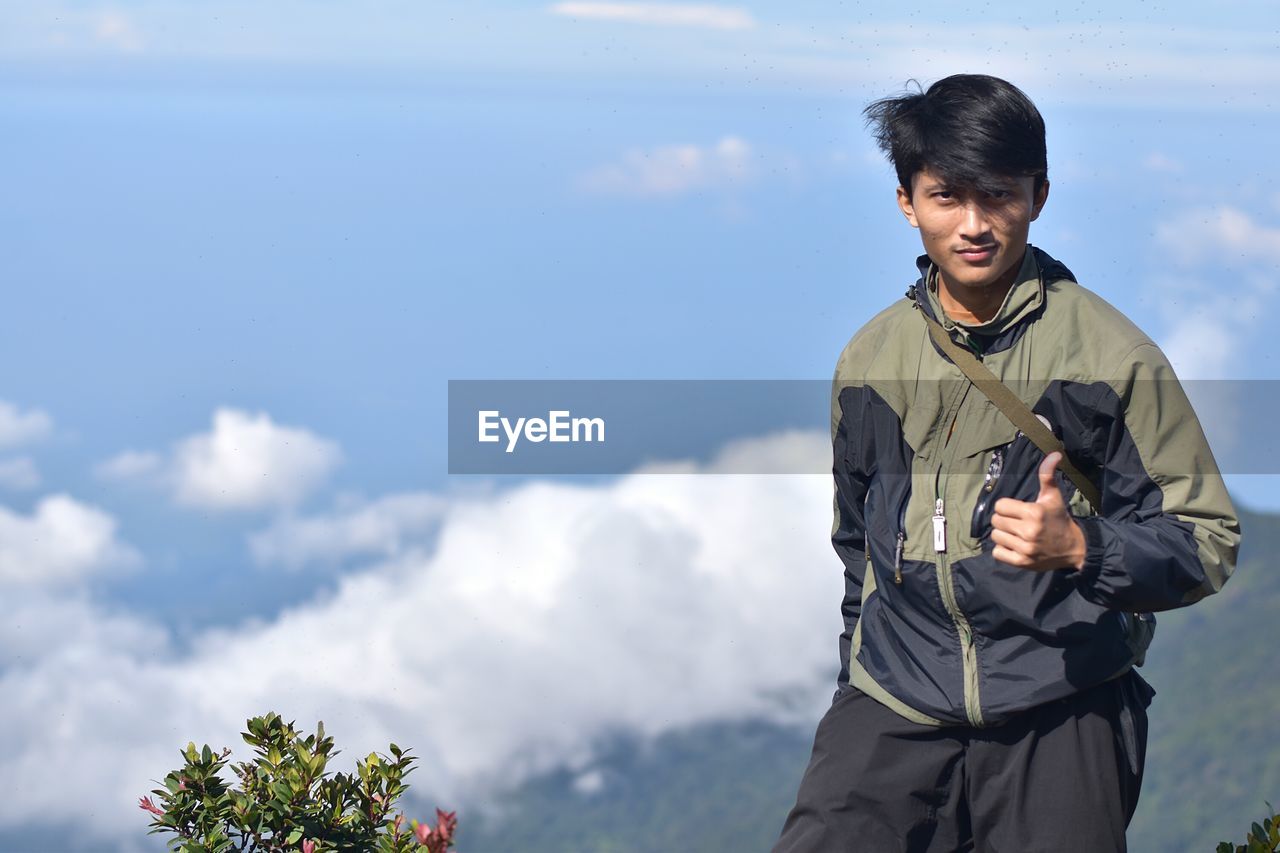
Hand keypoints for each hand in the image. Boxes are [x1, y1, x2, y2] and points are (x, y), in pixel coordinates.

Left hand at [989, 451, 1086, 571]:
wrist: (1073, 548)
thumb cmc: (1059, 519)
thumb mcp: (1053, 497)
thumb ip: (1048, 475)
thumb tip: (1055, 454)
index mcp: (1034, 512)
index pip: (1000, 506)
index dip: (1007, 507)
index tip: (1018, 511)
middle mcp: (1029, 531)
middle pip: (996, 521)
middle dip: (1004, 520)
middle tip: (1017, 523)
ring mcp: (1025, 548)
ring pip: (995, 536)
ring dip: (1004, 535)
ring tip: (1017, 535)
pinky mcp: (1022, 562)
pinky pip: (997, 553)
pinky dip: (1003, 550)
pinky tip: (1015, 546)